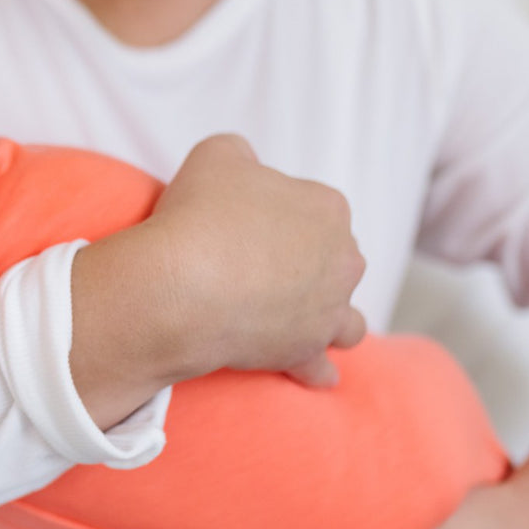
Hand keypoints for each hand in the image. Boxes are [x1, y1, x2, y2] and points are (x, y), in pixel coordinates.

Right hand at [142, 134, 366, 384]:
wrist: (181, 287)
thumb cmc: (198, 216)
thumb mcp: (216, 155)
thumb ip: (241, 155)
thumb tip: (246, 168)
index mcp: (328, 208)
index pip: (314, 206)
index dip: (280, 214)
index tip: (248, 225)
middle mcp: (342, 259)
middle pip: (335, 260)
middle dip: (310, 264)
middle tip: (263, 269)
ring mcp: (328, 310)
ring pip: (347, 317)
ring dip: (330, 318)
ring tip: (303, 321)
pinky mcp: (305, 351)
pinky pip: (320, 367)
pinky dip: (316, 370)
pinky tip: (312, 374)